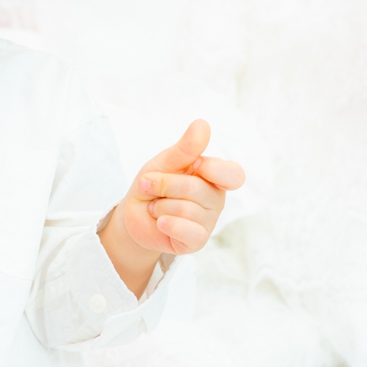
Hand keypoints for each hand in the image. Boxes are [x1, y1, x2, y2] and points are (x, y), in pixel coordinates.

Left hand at [100, 119, 244, 293]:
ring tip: (156, 207)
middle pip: (196, 188)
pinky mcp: (196, 242)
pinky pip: (188, 232)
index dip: (211, 168)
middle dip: (164, 185)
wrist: (133, 215)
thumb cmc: (154, 184)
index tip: (191, 165)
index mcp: (214, 176)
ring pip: (186, 209)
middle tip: (150, 186)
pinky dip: (168, 224)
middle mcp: (216, 199)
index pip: (233, 174)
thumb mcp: (165, 162)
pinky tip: (160, 222)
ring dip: (160, 206)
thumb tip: (203, 124)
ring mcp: (208, 222)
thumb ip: (186, 147)